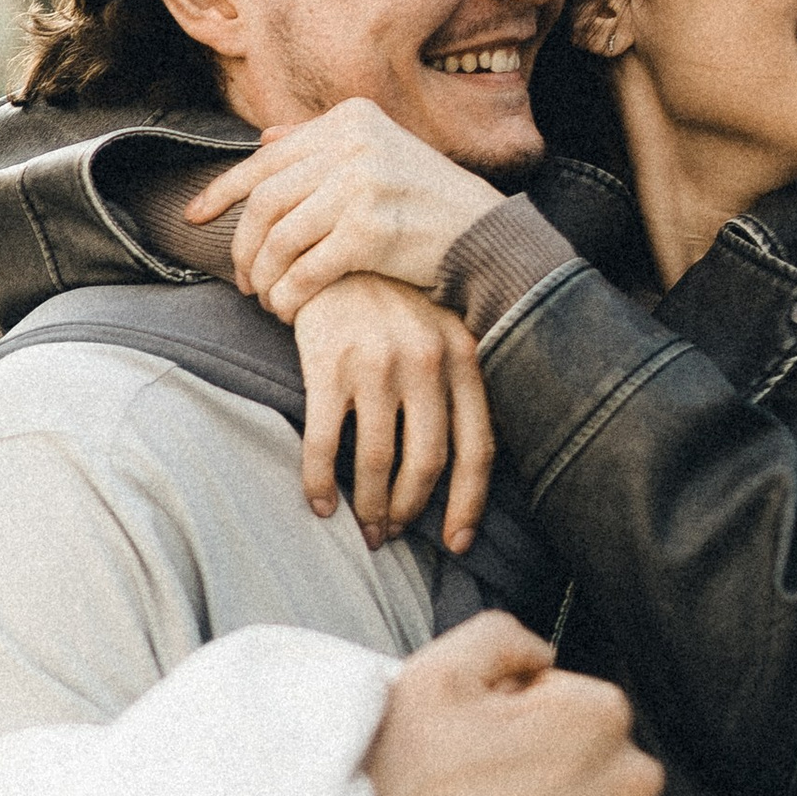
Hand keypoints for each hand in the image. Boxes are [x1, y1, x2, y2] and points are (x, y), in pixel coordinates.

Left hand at [187, 97, 502, 321]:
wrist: (489, 240)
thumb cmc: (428, 203)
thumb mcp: (380, 154)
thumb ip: (321, 144)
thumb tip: (264, 138)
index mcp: (351, 118)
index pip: (267, 157)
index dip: (222, 190)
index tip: (192, 217)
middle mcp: (354, 144)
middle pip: (266, 200)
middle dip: (243, 245)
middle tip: (240, 278)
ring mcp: (362, 184)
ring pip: (280, 237)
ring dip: (264, 276)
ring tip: (265, 298)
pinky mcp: (370, 231)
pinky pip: (306, 270)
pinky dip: (289, 295)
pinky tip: (287, 310)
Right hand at [230, 618, 668, 795]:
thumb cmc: (399, 794)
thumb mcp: (429, 676)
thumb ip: (501, 638)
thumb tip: (542, 656)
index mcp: (597, 715)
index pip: (570, 700)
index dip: (517, 722)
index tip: (476, 753)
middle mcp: (635, 783)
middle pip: (600, 760)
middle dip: (556, 771)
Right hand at [292, 276, 492, 551]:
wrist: (333, 253)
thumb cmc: (391, 303)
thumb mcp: (441, 331)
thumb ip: (457, 384)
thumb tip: (459, 464)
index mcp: (464, 357)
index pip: (477, 449)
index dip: (468, 504)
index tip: (456, 542)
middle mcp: (427, 362)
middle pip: (427, 462)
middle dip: (410, 509)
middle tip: (393, 533)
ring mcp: (377, 365)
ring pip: (378, 460)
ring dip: (369, 505)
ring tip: (363, 526)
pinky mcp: (328, 365)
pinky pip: (325, 441)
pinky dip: (321, 481)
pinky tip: (319, 503)